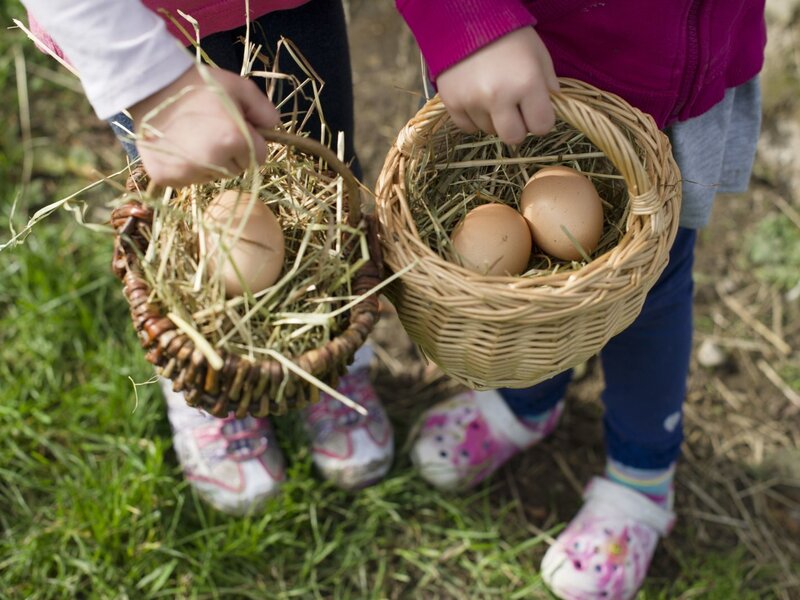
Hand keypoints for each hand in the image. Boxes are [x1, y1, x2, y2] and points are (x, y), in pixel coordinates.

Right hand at [129, 65, 279, 185]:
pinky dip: (185, 168)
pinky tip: (177, 145)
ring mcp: (188, 172)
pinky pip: (188, 180)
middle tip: (211, 131)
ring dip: (209, 162)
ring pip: (212, 176)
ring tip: (192, 136)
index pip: (259, 158)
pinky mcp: (166, 177)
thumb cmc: (200, 85)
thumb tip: (274, 130)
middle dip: (231, 154)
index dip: (249, 142)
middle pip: (236, 170)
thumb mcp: (240, 88)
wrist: (152, 85)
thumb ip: (264, 110)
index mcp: (235, 140)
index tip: (234, 129)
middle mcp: (213, 161)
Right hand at [436, 27, 558, 144]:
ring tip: (492, 95)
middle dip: (518, 127)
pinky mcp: (451, 103)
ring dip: (494, 119)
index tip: (535, 110)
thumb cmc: (508, 35)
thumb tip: (550, 110)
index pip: (542, 126)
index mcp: (526, 83)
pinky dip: (474, 118)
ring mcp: (472, 101)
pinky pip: (468, 127)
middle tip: (515, 111)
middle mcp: (498, 96)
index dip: (541, 120)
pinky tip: (477, 99)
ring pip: (489, 131)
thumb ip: (548, 85)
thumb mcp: (538, 54)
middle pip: (514, 137)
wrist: (465, 18)